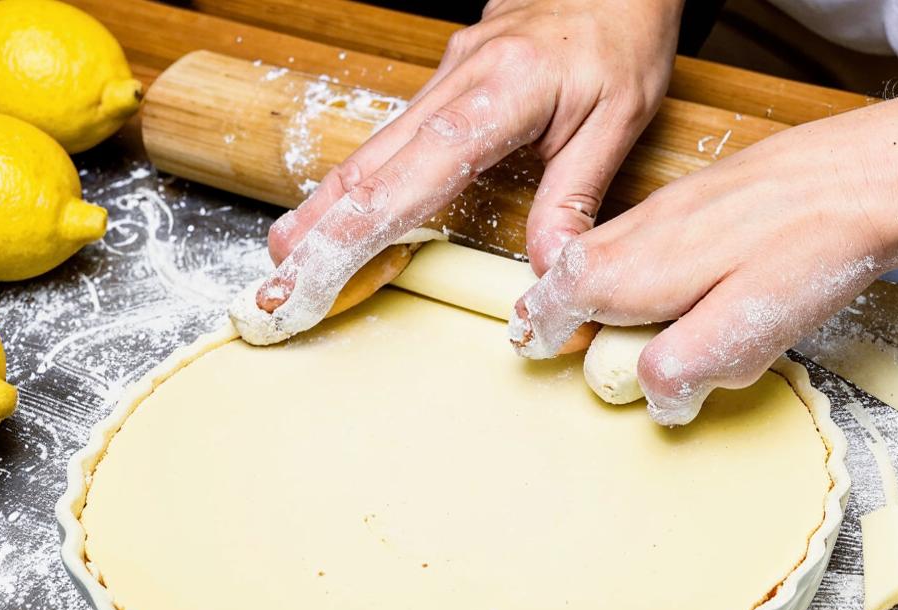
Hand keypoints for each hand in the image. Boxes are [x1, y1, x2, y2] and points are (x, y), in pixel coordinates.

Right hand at [249, 0, 683, 336]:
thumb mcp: (620, 118)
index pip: (413, 175)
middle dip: (318, 231)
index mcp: (501, 91)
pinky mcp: (444, 83)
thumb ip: (576, 194)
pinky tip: (333, 214)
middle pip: (370, 166)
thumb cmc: (622, 36)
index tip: (313, 274)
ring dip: (324, 209)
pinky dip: (357, 184)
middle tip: (275, 285)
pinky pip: (390, 140)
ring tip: (286, 259)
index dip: (357, 231)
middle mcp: (456, 80)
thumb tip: (546, 269)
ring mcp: (444, 78)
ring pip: (370, 151)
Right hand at [507, 122, 897, 424]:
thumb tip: (653, 394)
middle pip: (571, 266)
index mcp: (633, 269)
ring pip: (607, 245)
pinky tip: (667, 280)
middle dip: (552, 300)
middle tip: (545, 329)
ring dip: (589, 279)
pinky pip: (646, 233)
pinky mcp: (704, 196)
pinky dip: (631, 260)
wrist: (867, 176)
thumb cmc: (808, 251)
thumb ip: (681, 367)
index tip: (533, 346)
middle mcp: (640, 229)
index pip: (557, 298)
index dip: (541, 327)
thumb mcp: (743, 333)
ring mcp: (672, 206)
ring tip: (597, 313)